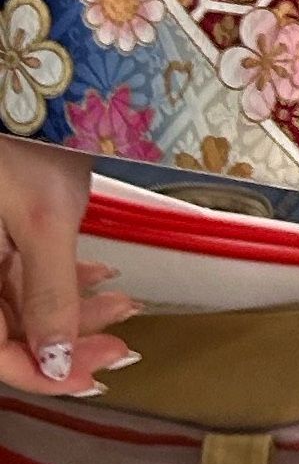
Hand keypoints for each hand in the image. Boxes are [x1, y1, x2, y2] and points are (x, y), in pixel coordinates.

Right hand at [0, 134, 138, 395]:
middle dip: (70, 342)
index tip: (92, 377)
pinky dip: (60, 279)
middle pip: (11, 331)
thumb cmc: (18, 138)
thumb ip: (49, 295)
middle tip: (121, 345)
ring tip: (122, 306)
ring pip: (19, 303)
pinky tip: (97, 278)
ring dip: (72, 310)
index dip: (45, 376)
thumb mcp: (43, 220)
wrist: (11, 85)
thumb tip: (57, 362)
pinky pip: (19, 272)